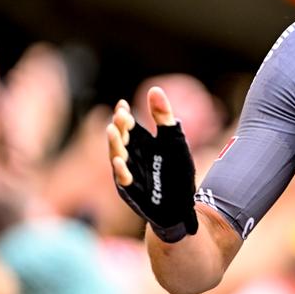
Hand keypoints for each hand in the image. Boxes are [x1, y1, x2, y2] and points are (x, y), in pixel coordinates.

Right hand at [106, 87, 197, 242]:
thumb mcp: (173, 139)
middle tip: (120, 115)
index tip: (122, 105)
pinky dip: (121, 171)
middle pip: (121, 139)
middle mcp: (131, 156)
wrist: (182, 204)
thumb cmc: (176, 170)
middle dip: (119, 127)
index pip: (128, 125)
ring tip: (113, 130)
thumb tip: (154, 89)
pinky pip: (123, 180)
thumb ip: (163, 116)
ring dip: (114, 144)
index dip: (124, 116)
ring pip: (117, 157)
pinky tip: (119, 160)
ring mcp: (129, 174)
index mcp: (141, 142)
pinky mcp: (131, 191)